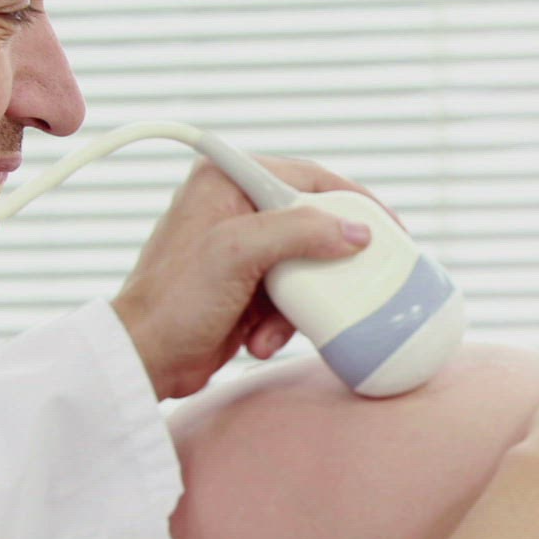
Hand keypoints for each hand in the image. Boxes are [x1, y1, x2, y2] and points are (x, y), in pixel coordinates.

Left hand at [113, 155, 395, 398]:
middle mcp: (235, 206)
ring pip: (306, 265)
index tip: (392, 229)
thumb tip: (356, 232)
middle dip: (330, 262)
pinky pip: (291, 295)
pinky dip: (285, 321)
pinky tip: (261, 339)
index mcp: (227, 180)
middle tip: (367, 279)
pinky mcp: (245, 287)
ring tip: (280, 326)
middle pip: (313, 224)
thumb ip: (298, 232)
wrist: (146, 360)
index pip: (309, 177)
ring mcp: (241, 249)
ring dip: (304, 301)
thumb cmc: (175, 302)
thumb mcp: (237, 253)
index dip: (355, 201)